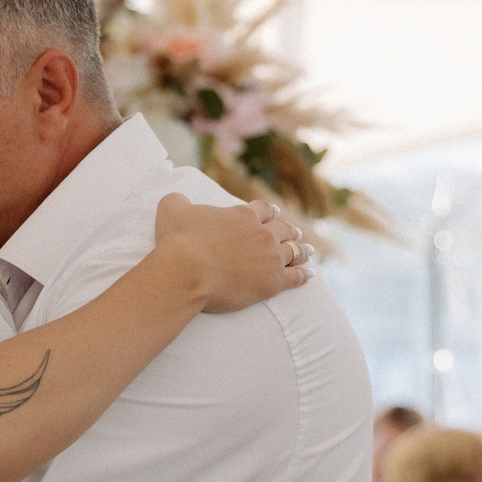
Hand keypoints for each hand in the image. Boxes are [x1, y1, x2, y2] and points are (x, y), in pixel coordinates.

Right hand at [152, 194, 310, 312]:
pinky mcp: (272, 282)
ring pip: (293, 252)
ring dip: (302, 252)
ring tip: (308, 253)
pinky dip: (303, 275)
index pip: (263, 210)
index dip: (270, 212)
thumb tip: (178, 199)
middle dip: (291, 232)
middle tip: (297, 234)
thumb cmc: (178, 241)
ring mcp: (270, 258)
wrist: (187, 270)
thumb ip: (178, 201)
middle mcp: (262, 234)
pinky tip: (309, 275)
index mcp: (243, 215)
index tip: (276, 214)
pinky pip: (295, 277)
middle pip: (283, 230)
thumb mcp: (172, 210)